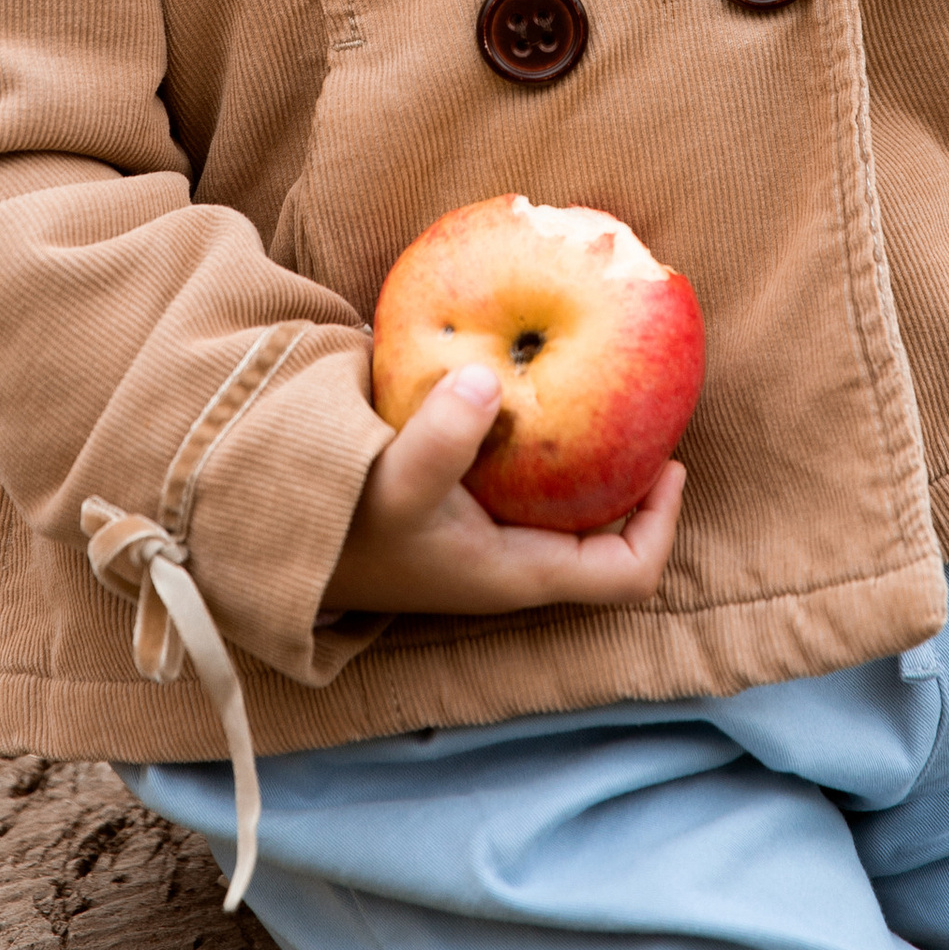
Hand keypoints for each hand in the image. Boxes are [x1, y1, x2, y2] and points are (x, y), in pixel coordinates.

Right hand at [323, 364, 686, 618]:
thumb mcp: (392, 487)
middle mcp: (516, 557)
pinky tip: (527, 376)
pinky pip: (526, 471)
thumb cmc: (344, 526)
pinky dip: (539, 432)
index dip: (661, 523)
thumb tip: (487, 381)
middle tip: (644, 407)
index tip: (668, 459)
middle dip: (633, 476)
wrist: (280, 534)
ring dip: (588, 453)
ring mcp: (491, 533)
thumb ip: (440, 440)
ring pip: (568, 500)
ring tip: (603, 384)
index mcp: (521, 571)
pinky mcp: (464, 501)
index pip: (625, 574)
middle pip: (609, 533)